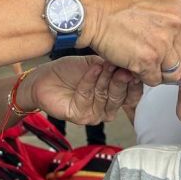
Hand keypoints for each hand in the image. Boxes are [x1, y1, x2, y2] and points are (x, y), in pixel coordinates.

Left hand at [19, 56, 142, 126]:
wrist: (44, 78)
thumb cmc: (68, 71)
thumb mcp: (95, 64)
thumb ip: (112, 66)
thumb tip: (130, 63)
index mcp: (112, 95)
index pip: (131, 94)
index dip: (135, 83)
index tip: (137, 69)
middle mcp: (105, 107)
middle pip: (120, 97)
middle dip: (122, 81)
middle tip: (124, 69)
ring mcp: (93, 113)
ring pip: (105, 97)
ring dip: (106, 79)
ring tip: (106, 65)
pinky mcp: (80, 116)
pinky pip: (88, 97)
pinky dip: (90, 81)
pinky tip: (93, 69)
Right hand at [77, 0, 180, 86]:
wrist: (90, 12)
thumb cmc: (111, 5)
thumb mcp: (149, 2)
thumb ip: (167, 19)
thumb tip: (175, 41)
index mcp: (178, 8)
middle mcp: (175, 24)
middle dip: (172, 68)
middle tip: (159, 69)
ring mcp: (163, 42)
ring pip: (172, 73)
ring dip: (158, 74)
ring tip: (143, 66)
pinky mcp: (148, 59)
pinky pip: (153, 79)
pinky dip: (143, 77)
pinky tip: (132, 66)